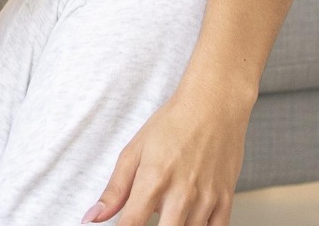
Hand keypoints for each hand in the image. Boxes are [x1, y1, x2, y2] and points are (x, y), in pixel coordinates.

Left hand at [80, 89, 250, 224]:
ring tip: (168, 212)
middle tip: (146, 215)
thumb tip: (92, 218)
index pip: (131, 225)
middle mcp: (181, 194)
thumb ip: (114, 190)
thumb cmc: (174, 124)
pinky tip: (189, 219)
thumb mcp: (134, 152)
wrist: (214, 104)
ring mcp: (207, 199)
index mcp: (153, 181)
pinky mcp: (226, 199)